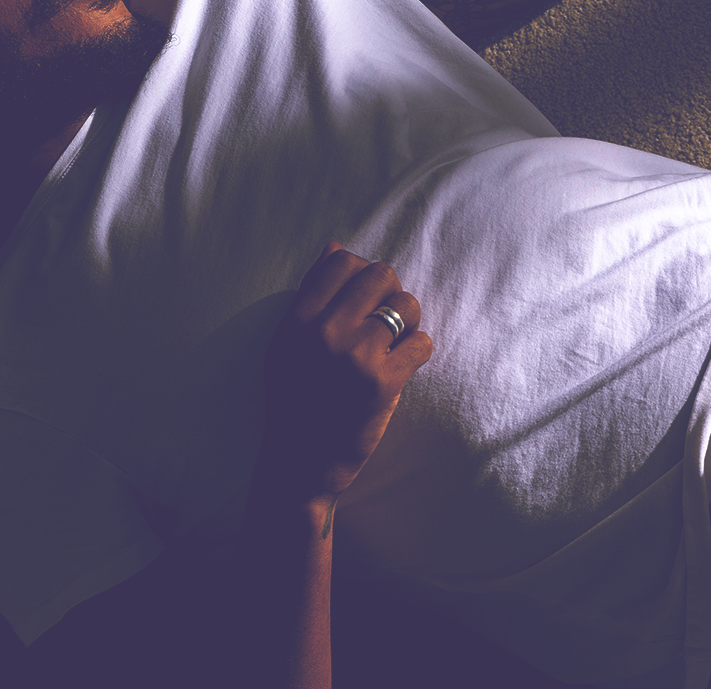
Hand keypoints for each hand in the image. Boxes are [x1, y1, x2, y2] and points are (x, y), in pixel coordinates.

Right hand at [260, 241, 432, 499]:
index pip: (342, 263)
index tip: (364, 298)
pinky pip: (423, 343)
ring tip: (395, 343)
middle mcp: (324, 332)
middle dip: (390, 293)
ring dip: (409, 322)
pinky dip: (419, 353)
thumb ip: (311, 295)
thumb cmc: (297, 400)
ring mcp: (355, 356)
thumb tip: (335, 247)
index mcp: (297, 320)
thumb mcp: (288, 344)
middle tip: (385, 321)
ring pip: (407, 305)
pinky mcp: (383, 383)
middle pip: (380, 276)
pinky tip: (402, 367)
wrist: (301, 463)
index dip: (361, 274)